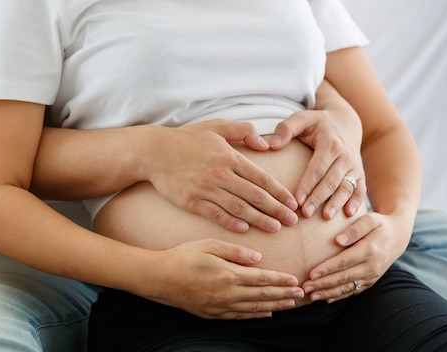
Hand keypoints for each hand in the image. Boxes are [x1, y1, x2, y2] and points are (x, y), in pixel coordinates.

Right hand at [147, 119, 297, 232]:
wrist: (154, 151)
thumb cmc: (186, 139)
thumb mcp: (217, 126)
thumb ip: (244, 131)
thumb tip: (266, 144)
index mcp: (230, 156)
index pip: (261, 177)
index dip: (279, 192)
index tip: (293, 203)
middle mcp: (220, 174)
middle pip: (255, 195)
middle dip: (276, 209)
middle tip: (292, 221)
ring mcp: (205, 189)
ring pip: (239, 208)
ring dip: (259, 219)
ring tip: (275, 228)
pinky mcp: (191, 201)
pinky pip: (215, 214)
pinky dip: (231, 223)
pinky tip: (245, 230)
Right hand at [148, 239, 303, 318]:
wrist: (160, 277)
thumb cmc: (184, 256)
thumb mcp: (209, 245)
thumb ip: (235, 251)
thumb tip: (258, 258)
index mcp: (229, 274)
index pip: (262, 278)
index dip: (281, 280)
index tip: (295, 280)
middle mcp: (227, 294)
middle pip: (263, 295)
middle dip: (284, 295)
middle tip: (301, 294)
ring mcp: (220, 307)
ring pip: (254, 308)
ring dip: (275, 306)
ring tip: (290, 304)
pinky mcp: (213, 314)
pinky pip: (240, 316)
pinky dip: (256, 315)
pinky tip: (266, 312)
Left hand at [268, 100, 365, 219]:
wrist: (345, 123)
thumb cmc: (317, 124)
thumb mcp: (302, 119)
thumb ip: (286, 129)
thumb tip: (271, 145)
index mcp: (330, 144)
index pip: (317, 168)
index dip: (307, 184)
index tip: (296, 199)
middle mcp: (345, 155)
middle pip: (331, 180)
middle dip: (319, 198)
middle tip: (305, 213)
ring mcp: (354, 166)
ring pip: (347, 187)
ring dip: (337, 203)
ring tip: (326, 217)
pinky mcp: (360, 174)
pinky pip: (360, 189)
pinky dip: (356, 202)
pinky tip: (348, 214)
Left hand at [301, 212, 407, 302]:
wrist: (398, 237)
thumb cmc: (380, 225)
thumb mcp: (370, 219)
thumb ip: (354, 229)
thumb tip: (338, 240)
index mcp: (370, 250)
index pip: (345, 261)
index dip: (327, 269)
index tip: (311, 273)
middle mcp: (372, 266)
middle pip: (344, 278)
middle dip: (323, 284)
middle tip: (305, 287)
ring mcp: (372, 276)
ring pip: (347, 288)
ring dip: (328, 293)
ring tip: (311, 296)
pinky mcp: (371, 282)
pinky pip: (353, 291)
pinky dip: (339, 296)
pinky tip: (326, 298)